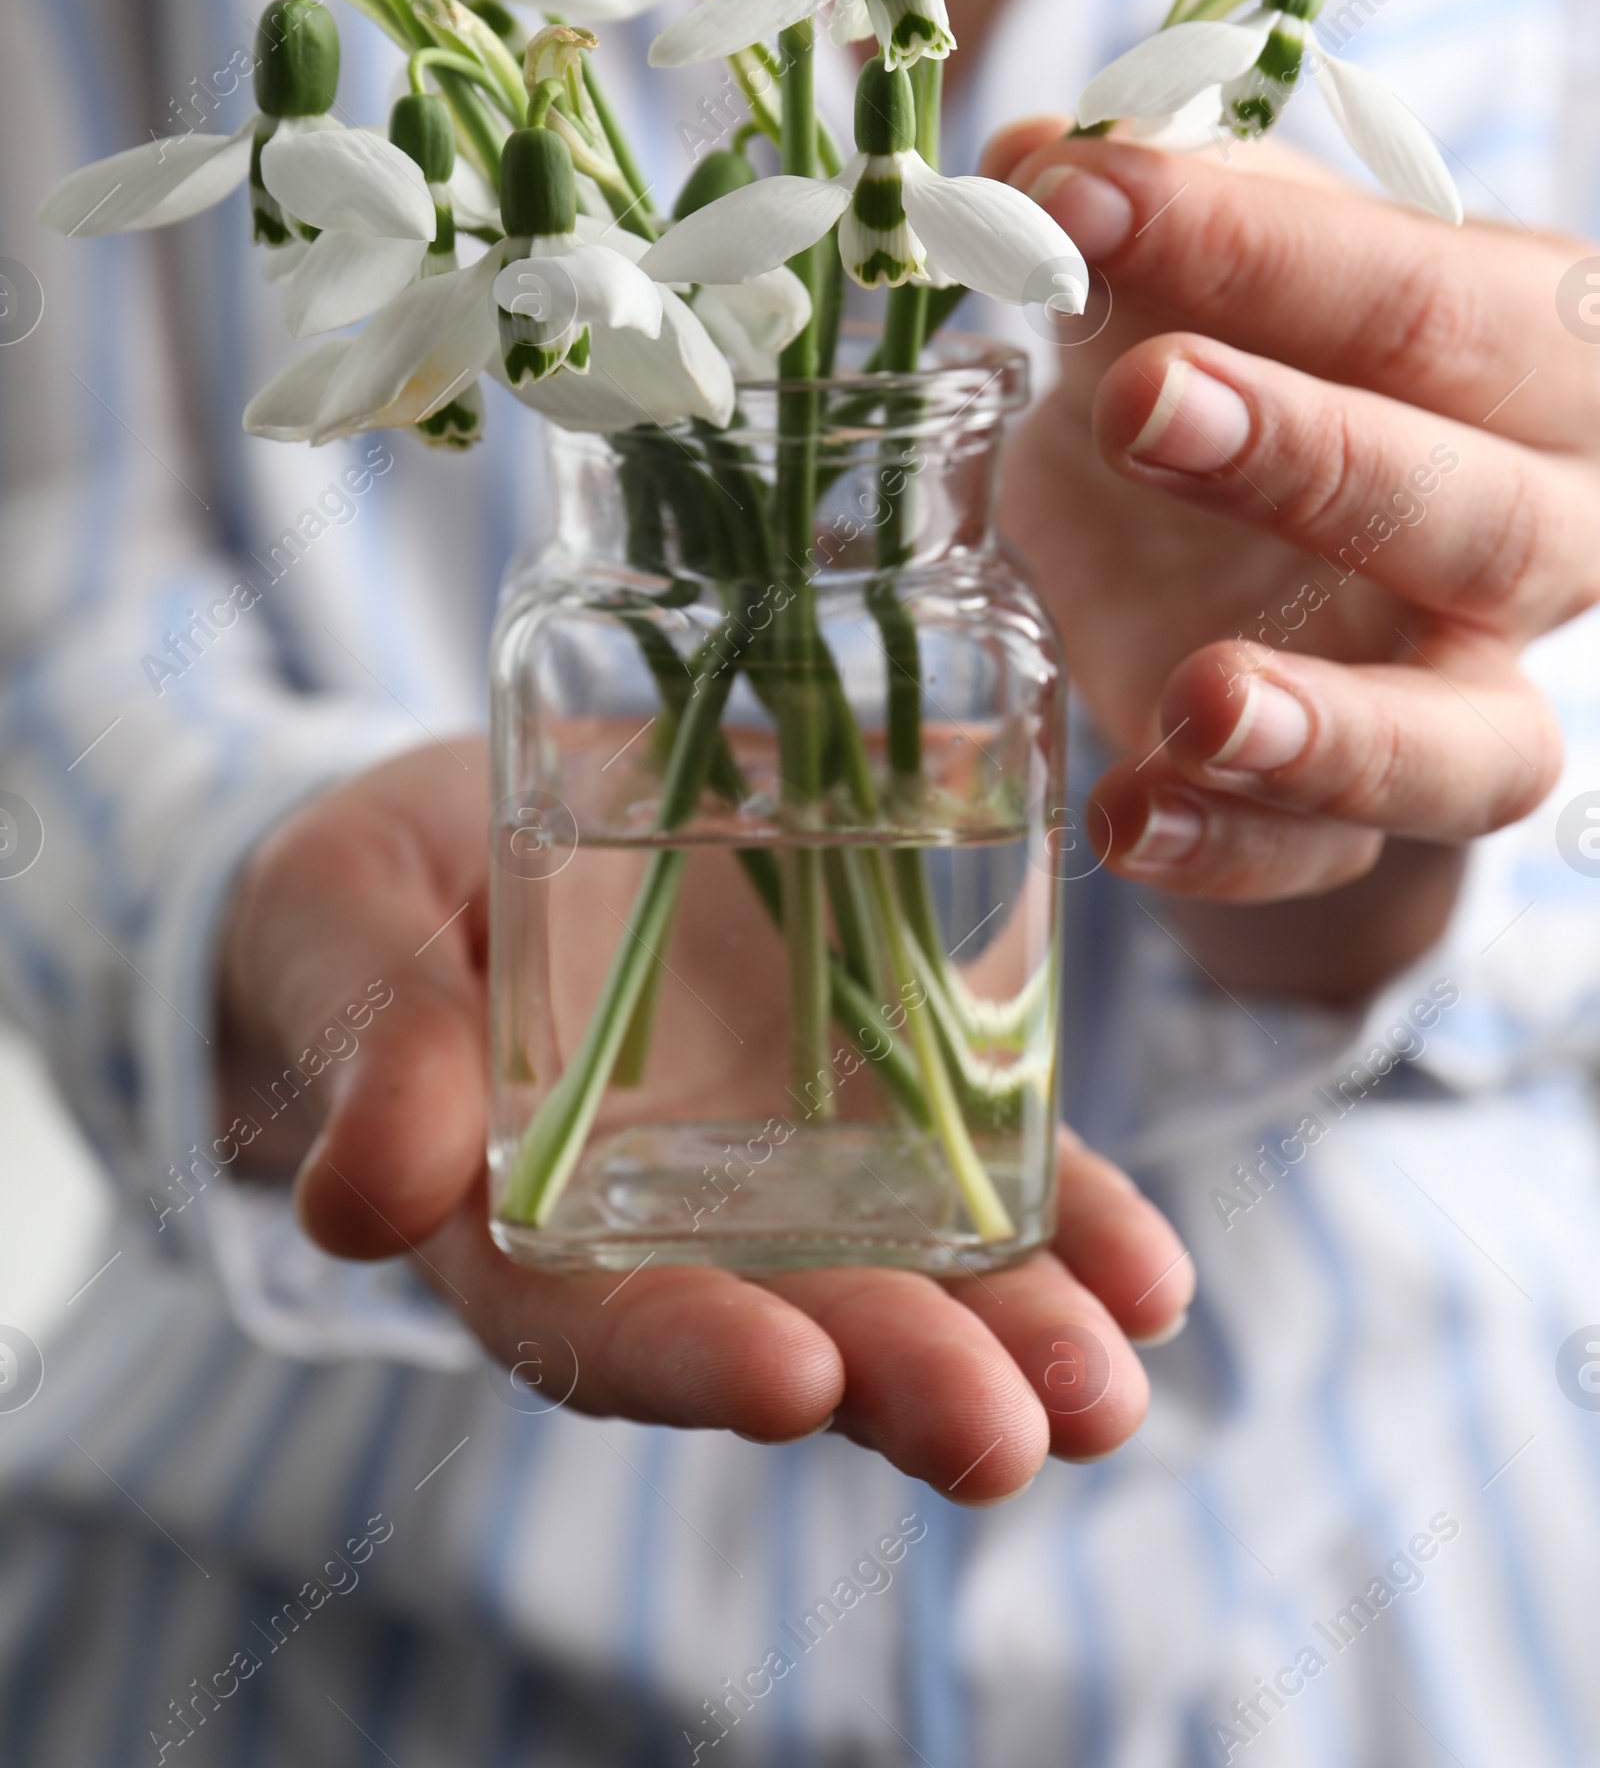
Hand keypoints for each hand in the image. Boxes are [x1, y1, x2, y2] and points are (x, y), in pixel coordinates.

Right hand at [218, 743, 1193, 1502]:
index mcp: (518, 1230)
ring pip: (902, 1268)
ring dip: (1013, 1332)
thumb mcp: (345, 948)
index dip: (693, 1357)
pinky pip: (965, 1158)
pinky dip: (1058, 1215)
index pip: (598, 1323)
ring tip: (1109, 1385)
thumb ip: (373, 1056)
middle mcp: (665, 1225)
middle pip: (784, 1323)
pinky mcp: (857, 1081)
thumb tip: (363, 1201)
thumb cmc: (365, 907)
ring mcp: (775, 1161)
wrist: (455, 841)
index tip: (794, 1378)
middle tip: (1010, 1433)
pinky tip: (1145, 1275)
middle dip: (901, 1379)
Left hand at [984, 123, 1590, 988]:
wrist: (1227, 546)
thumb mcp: (1185, 274)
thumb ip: (1132, 221)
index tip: (1081, 193)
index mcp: (1535, 360)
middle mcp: (1545, 534)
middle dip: (1316, 460)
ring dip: (1338, 729)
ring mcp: (1462, 691)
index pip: (1437, 301)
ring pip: (1476, 746)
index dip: (1263, 248)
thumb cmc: (1239, 357)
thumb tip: (1031, 160)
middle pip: (1490, 518)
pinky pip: (1328, 863)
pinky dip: (1230, 849)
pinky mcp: (1359, 817)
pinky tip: (1126, 814)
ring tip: (1199, 701)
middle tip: (1142, 402)